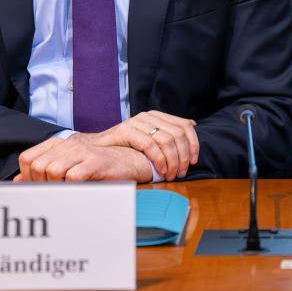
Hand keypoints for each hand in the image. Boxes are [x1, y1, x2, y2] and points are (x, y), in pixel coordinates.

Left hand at [16, 137, 152, 181]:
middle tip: (53, 193)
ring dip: (56, 187)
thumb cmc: (98, 167)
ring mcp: (82, 151)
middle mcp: (68, 144)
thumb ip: (44, 171)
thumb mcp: (69, 166)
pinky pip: (72, 177)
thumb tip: (17, 181)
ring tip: (66, 193)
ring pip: (52, 171)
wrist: (130, 161)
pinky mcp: (95, 161)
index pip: (27, 158)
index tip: (38, 188)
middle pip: (37, 166)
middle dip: (40, 185)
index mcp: (59, 144)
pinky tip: (79, 191)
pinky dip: (72, 188)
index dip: (27, 177)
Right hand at [82, 111, 199, 180]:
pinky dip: (159, 160)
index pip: (185, 125)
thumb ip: (167, 132)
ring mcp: (137, 122)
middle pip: (177, 134)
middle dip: (183, 156)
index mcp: (157, 116)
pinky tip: (160, 171)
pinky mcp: (126, 130)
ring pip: (166, 140)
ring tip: (171, 174)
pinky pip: (150, 145)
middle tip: (181, 172)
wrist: (96, 148)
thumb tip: (192, 125)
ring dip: (172, 161)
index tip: (195, 160)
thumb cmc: (125, 146)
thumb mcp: (149, 138)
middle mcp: (149, 116)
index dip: (193, 143)